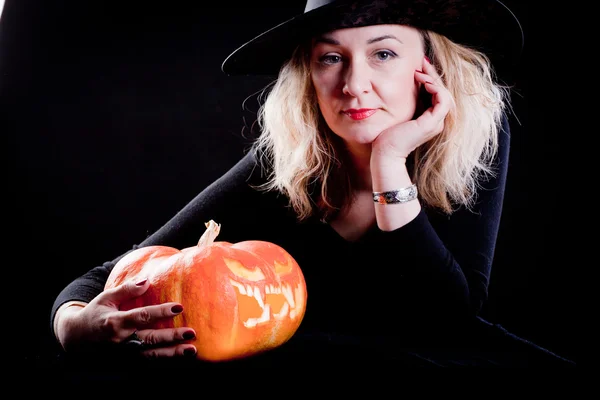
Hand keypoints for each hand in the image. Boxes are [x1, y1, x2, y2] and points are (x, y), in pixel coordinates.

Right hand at [55, 278, 196, 357]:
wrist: (77, 338)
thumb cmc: (95, 314)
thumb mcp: (105, 298)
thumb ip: (126, 290)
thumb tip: (146, 280)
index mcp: (115, 322)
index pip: (141, 316)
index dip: (160, 312)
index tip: (179, 307)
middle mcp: (121, 340)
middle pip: (150, 339)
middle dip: (172, 337)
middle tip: (191, 332)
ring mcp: (124, 353)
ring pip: (152, 354)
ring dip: (173, 353)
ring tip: (192, 350)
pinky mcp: (127, 360)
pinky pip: (149, 362)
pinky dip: (165, 360)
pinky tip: (181, 357)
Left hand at [371, 56, 452, 160]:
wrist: (385, 153)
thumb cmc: (386, 135)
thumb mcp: (398, 112)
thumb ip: (405, 100)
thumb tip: (403, 83)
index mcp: (429, 119)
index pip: (436, 94)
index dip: (430, 78)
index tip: (418, 66)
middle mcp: (436, 121)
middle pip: (442, 92)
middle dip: (432, 75)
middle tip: (422, 62)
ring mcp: (436, 123)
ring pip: (445, 94)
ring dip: (433, 80)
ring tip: (420, 72)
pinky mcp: (432, 123)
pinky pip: (443, 100)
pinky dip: (435, 88)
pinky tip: (423, 81)